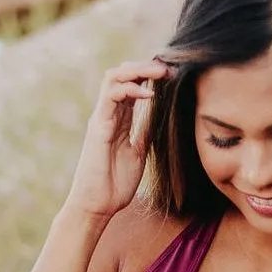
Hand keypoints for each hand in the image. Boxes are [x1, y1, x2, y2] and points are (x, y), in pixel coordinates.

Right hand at [65, 58, 171, 219]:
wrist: (97, 205)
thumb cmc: (115, 184)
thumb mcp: (138, 153)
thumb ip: (145, 133)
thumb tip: (160, 117)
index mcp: (119, 120)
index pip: (132, 85)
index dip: (150, 75)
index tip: (173, 74)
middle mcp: (109, 114)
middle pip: (123, 75)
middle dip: (146, 66)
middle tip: (170, 67)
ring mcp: (102, 118)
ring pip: (114, 77)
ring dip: (139, 70)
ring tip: (161, 72)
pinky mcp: (98, 126)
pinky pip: (110, 96)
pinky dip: (130, 89)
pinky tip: (149, 94)